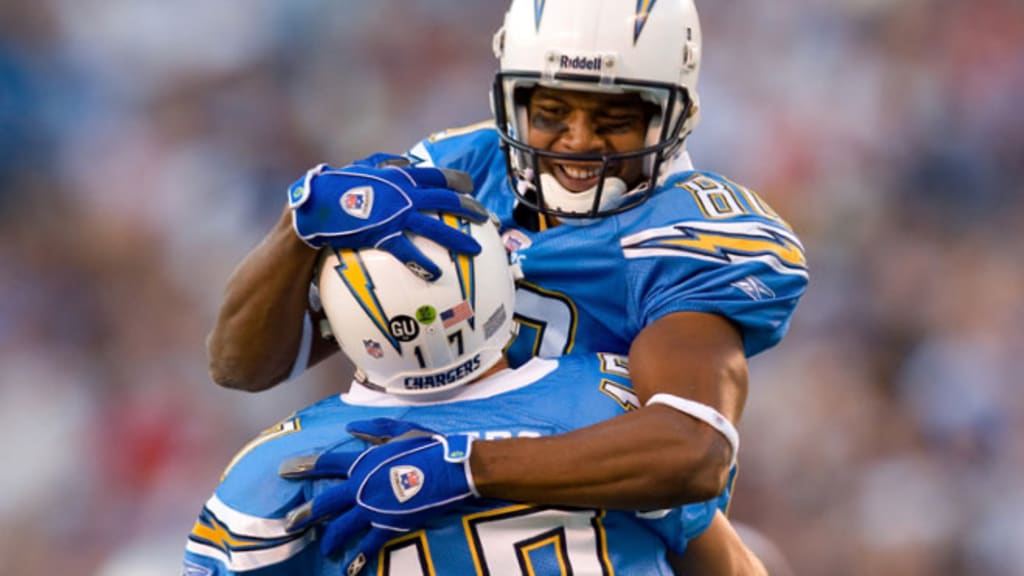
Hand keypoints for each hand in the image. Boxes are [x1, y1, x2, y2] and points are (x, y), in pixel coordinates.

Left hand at [279, 418, 476, 574]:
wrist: (450, 469)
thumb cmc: (428, 446)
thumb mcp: (400, 430)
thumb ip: (373, 429)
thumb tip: (350, 426)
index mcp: (364, 462)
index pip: (327, 463)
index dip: (304, 466)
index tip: (284, 469)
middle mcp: (362, 486)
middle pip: (326, 502)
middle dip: (305, 513)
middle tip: (290, 522)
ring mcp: (374, 508)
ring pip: (342, 528)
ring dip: (330, 540)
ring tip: (324, 548)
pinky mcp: (389, 524)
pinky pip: (370, 545)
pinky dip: (360, 559)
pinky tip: (350, 570)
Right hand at [287, 154, 488, 280]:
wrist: (316, 205)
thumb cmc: (336, 185)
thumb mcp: (364, 166)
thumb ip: (387, 162)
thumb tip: (406, 161)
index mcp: (401, 176)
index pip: (438, 175)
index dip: (458, 180)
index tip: (471, 186)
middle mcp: (405, 194)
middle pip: (446, 199)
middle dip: (469, 208)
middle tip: (485, 219)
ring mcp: (397, 215)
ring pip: (435, 226)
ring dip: (458, 238)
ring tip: (475, 250)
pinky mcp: (384, 234)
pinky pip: (409, 251)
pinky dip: (424, 263)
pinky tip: (437, 274)